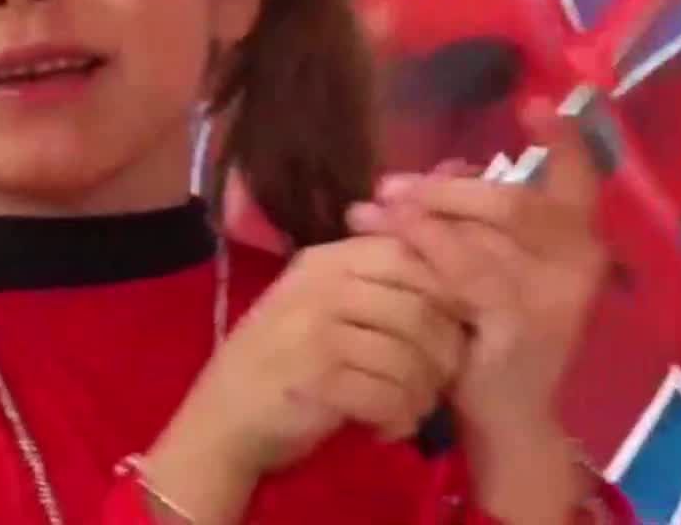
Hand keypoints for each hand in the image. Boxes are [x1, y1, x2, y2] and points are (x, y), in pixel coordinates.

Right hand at [142, 236, 466, 520]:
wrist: (222, 417)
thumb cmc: (281, 357)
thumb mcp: (318, 301)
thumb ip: (369, 280)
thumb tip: (450, 272)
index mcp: (326, 259)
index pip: (408, 254)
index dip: (447, 289)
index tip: (458, 324)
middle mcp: (321, 285)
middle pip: (418, 306)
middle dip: (445, 348)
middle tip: (445, 377)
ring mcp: (317, 330)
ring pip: (409, 354)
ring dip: (425, 390)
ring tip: (418, 406)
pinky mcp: (318, 379)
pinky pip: (388, 394)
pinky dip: (400, 416)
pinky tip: (391, 427)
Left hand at [348, 99, 608, 520]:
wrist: (512, 423)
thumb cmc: (499, 337)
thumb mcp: (502, 271)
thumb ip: (487, 223)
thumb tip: (448, 165)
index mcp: (583, 243)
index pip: (581, 177)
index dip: (564, 138)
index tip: (536, 101)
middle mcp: (580, 264)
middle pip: (513, 201)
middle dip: (445, 188)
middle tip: (389, 185)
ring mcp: (553, 298)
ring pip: (479, 237)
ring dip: (417, 219)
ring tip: (367, 210)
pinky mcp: (518, 329)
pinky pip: (460, 278)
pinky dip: (419, 256)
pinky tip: (383, 248)